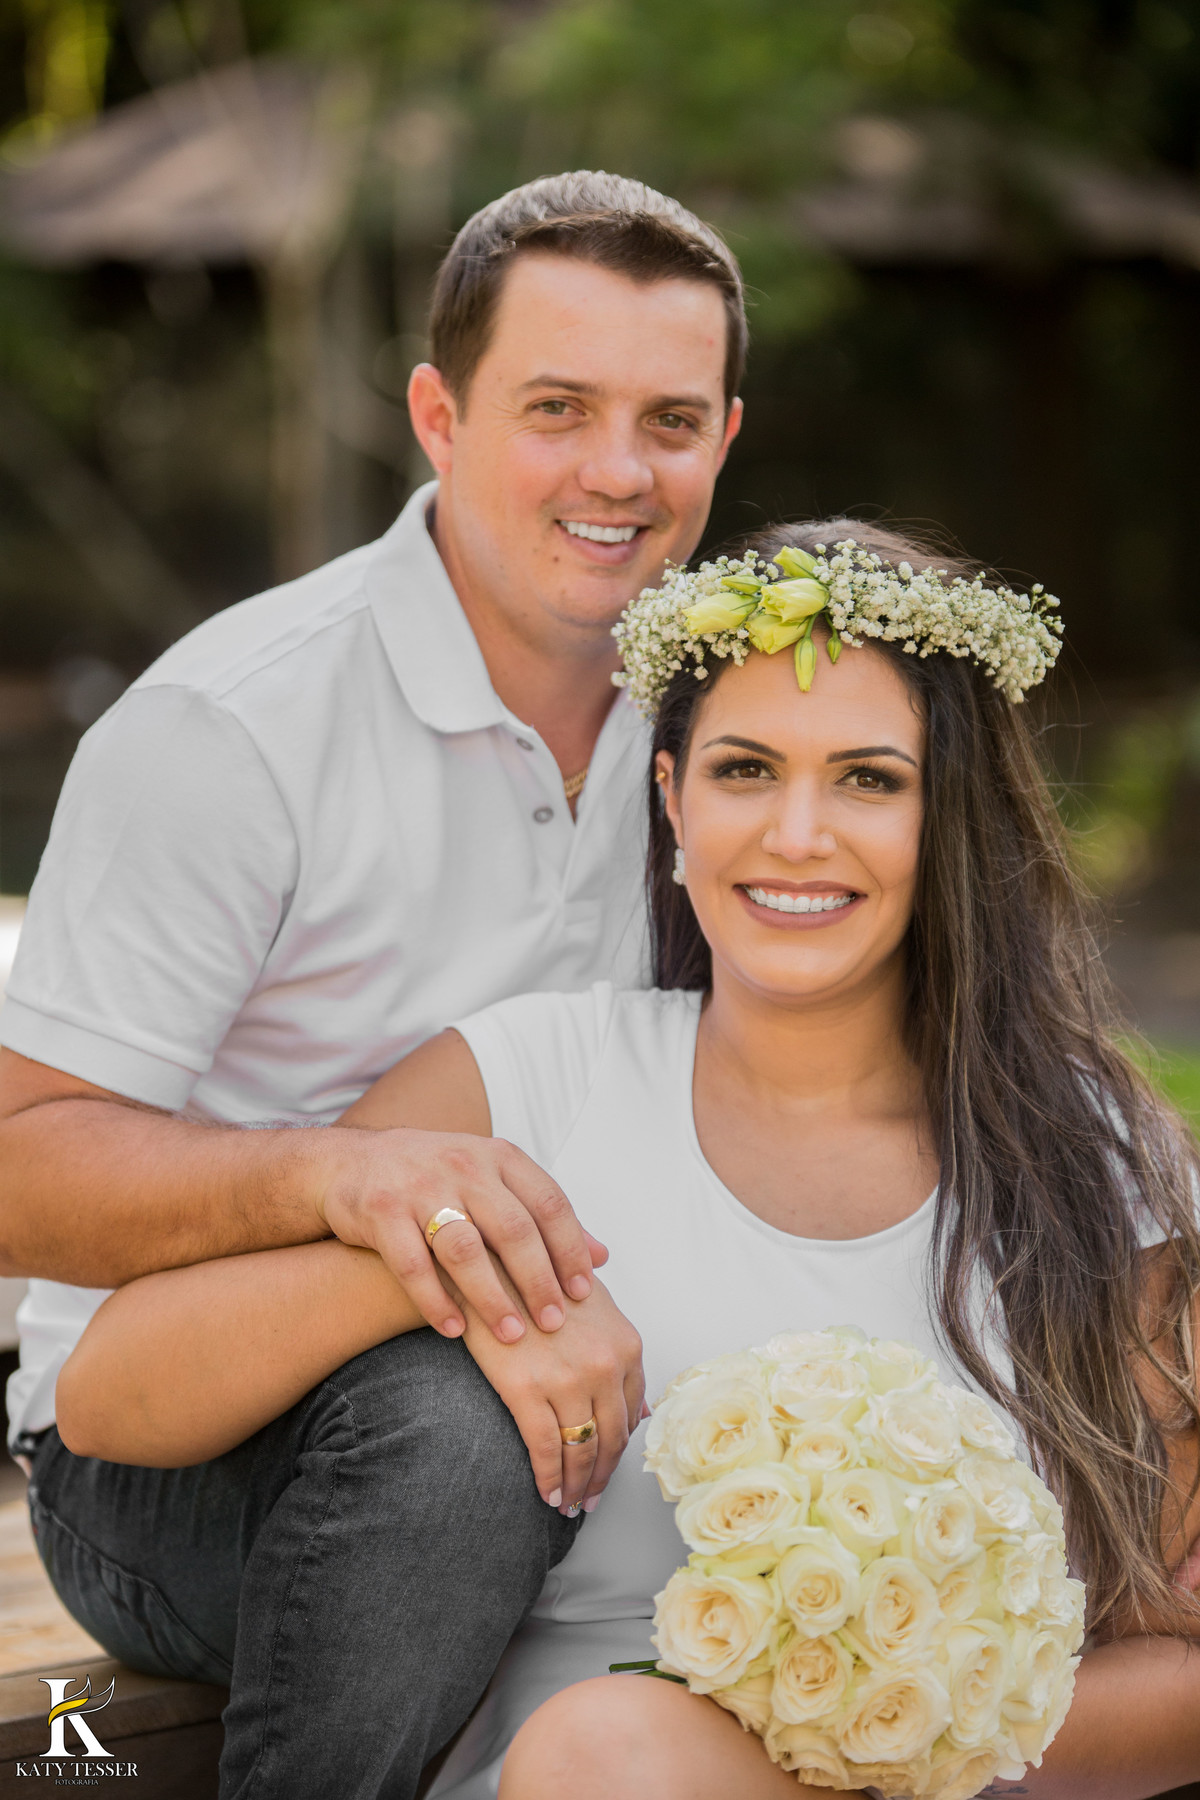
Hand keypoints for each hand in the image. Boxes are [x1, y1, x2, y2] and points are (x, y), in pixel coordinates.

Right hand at [314, 1127, 607, 1344]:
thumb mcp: (492, 1181)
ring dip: (491, 1297)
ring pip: (465, 1249)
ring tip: (512, 1336)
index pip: (548, 1202)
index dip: (570, 1248)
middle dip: (537, 1280)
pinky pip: (412, 1264)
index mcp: (497, 1157)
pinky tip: (454, 1331)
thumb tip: (602, 1256)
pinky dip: (435, 1301)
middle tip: (554, 1324)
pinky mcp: (381, 1211)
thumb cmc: (434, 1180)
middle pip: (512, 1228)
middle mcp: (463, 1166)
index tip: (583, 1292)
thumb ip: (542, 1216)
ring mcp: (419, 1187)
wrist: (349, 1163)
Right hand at [459, 1270, 645, 1512]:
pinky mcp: (526, 1390)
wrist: (488, 1260)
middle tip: (590, 1498)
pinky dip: (548, 1477)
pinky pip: (544, 1448)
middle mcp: (604, 1364)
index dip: (620, 1447)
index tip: (608, 1466)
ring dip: (576, 1484)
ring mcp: (567, 1379)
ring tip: (568, 1502)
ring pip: (580, 1450)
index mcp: (625, 1344)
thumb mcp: (590, 1300)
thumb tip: (639, 1402)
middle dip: (600, 1475)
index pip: (631, 1412)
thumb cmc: (536, 1274)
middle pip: (610, 1437)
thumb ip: (616, 1345)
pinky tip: (545, 1492)